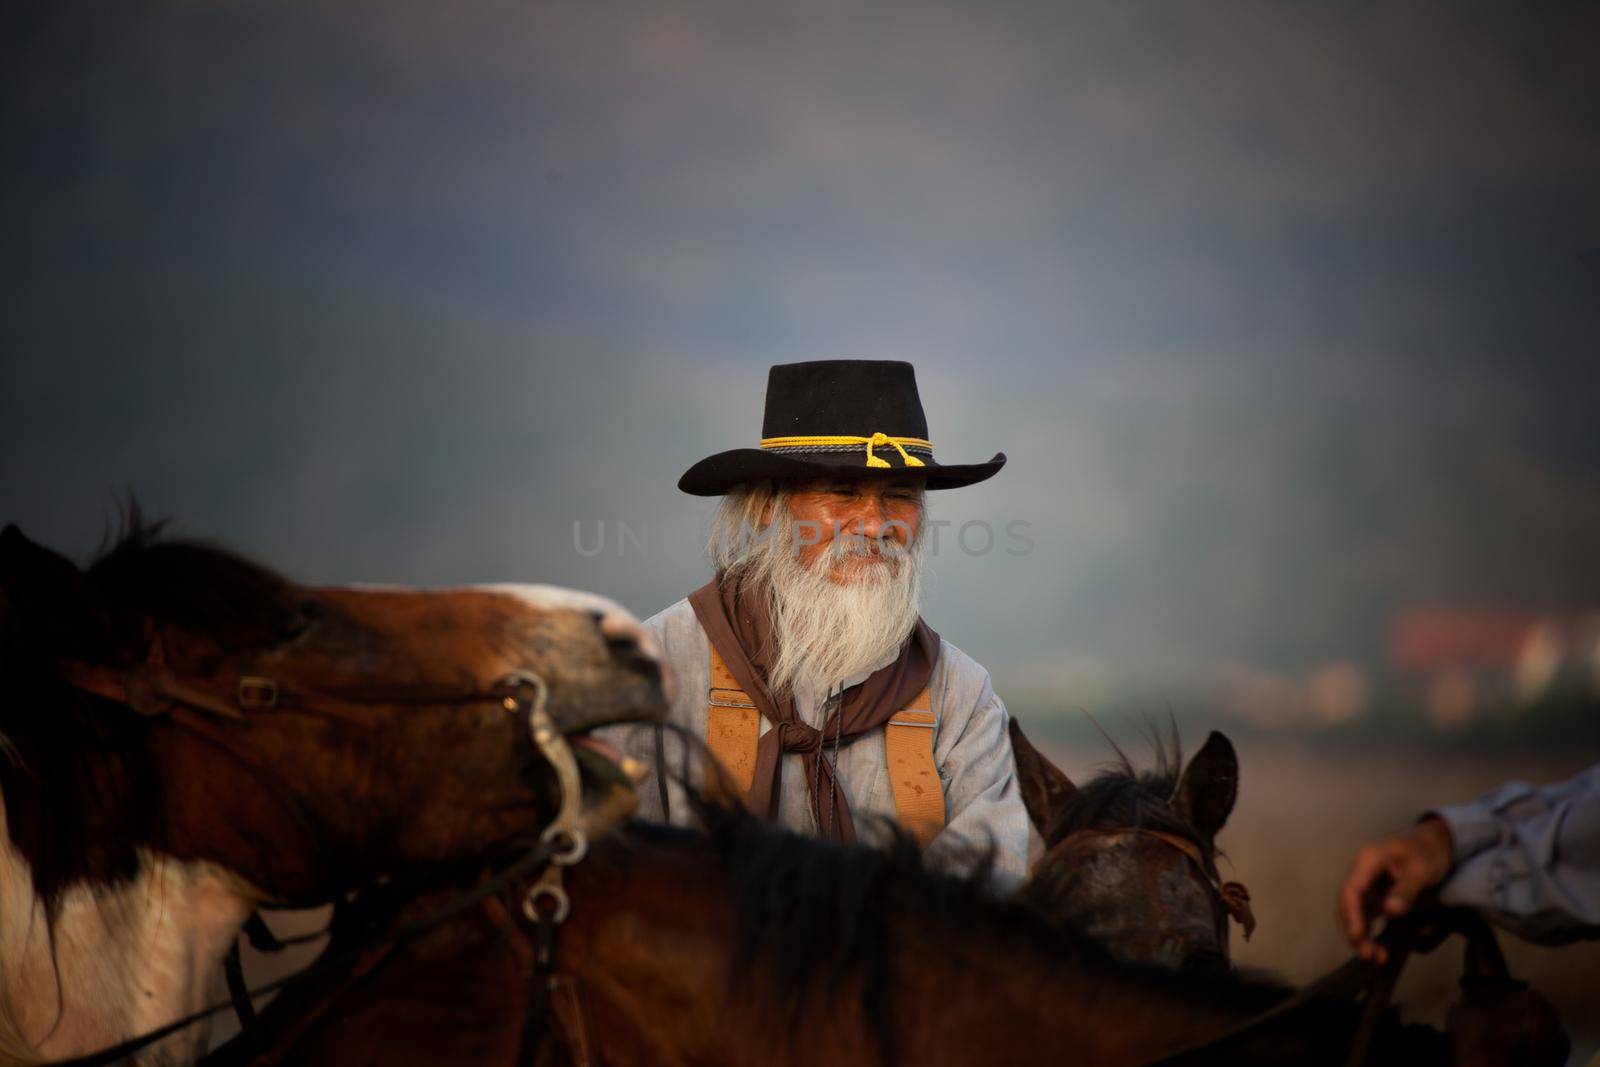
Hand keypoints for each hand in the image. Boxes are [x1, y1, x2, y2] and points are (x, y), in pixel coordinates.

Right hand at [1338, 816, 1453, 963]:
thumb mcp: (1421, 870)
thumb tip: (1389, 911)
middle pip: (1348, 904)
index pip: (1351, 890)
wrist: (1436, 842)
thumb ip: (1405, 890)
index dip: (1352, 914)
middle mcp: (1361, 873)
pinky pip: (1367, 914)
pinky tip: (1379, 947)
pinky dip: (1371, 931)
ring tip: (1377, 957)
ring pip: (1356, 912)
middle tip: (1370, 955)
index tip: (1359, 936)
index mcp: (1367, 861)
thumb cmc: (1427, 851)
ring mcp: (1368, 884)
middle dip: (1355, 931)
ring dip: (1362, 935)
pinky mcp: (1376, 894)